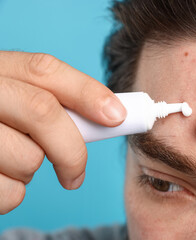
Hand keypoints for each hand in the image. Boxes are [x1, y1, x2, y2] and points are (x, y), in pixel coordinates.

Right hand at [0, 51, 125, 213]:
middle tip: (76, 174)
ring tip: (11, 160)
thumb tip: (111, 116)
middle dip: (71, 149)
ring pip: (29, 158)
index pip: (45, 70)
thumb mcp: (15, 99)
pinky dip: (13, 192)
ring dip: (31, 169)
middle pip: (43, 112)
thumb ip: (52, 101)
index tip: (117, 117)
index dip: (87, 93)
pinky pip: (10, 192)